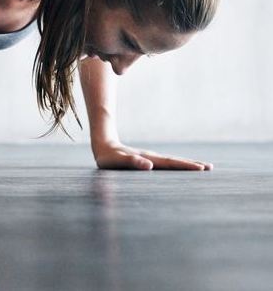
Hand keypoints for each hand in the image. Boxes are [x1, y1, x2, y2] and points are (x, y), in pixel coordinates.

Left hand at [93, 141, 212, 170]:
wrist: (103, 145)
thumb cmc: (108, 157)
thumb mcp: (118, 161)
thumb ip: (132, 163)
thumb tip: (149, 165)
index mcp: (148, 159)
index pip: (170, 163)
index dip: (186, 166)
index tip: (201, 168)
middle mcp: (152, 157)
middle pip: (175, 161)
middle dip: (192, 165)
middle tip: (210, 168)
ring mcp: (151, 158)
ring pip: (173, 161)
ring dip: (187, 164)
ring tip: (203, 167)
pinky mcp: (148, 160)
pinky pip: (167, 164)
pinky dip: (178, 165)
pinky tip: (182, 169)